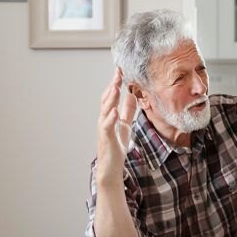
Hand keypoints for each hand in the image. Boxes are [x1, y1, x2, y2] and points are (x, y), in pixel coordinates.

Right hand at [96, 68, 135, 183]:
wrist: (111, 166)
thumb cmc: (116, 146)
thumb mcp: (125, 124)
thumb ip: (128, 111)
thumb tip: (132, 95)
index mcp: (109, 115)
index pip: (111, 95)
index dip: (115, 82)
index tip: (120, 70)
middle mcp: (104, 119)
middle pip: (106, 99)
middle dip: (111, 85)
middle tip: (117, 73)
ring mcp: (104, 128)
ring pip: (105, 110)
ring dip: (110, 98)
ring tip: (115, 86)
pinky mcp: (107, 138)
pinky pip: (107, 126)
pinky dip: (110, 118)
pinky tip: (115, 110)